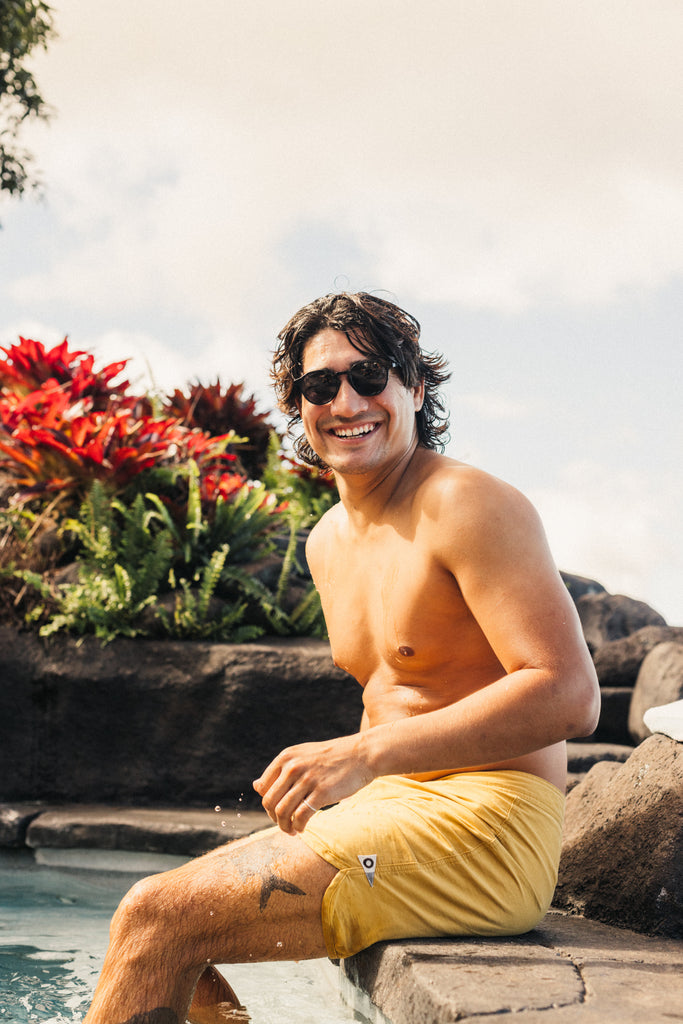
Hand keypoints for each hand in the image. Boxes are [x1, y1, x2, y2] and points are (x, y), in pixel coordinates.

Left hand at [253, 733, 373, 834]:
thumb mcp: (302, 756)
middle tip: (284, 825)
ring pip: (282, 812)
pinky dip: (298, 827)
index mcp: (286, 757)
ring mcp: (307, 779)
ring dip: (284, 826)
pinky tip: (302, 828)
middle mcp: (293, 767)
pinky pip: (300, 817)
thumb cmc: (332, 758)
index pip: (263, 788)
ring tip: (292, 830)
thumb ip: (280, 770)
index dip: (268, 803)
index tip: (277, 811)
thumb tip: (255, 786)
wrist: (362, 754)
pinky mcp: (322, 793)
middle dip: (273, 818)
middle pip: (269, 802)